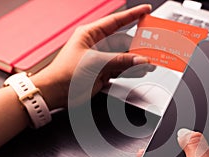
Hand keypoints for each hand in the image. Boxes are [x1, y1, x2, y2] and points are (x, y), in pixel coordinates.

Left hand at [30, 4, 153, 109]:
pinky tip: (140, 70)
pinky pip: (122, 68)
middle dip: (138, 45)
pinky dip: (131, 70)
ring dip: (136, 60)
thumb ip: (120, 60)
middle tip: (152, 48)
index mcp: (91, 34)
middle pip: (123, 41)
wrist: (56, 93)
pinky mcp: (103, 72)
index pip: (116, 21)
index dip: (133, 14)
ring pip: (124, 56)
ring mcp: (101, 59)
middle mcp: (97, 45)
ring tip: (150, 62)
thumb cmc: (64, 73)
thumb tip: (139, 59)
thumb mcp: (95, 62)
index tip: (146, 11)